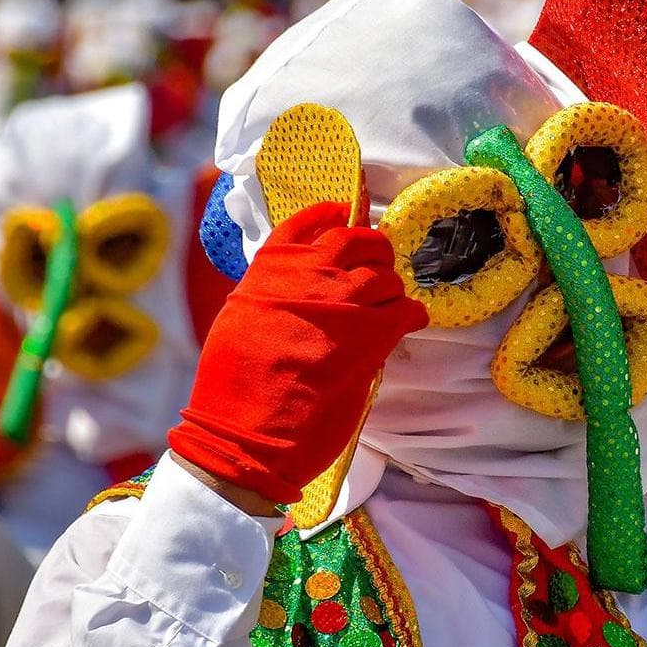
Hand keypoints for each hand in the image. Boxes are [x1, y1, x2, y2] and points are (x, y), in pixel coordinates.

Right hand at [167, 202, 426, 503]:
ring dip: (391, 289)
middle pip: (359, 240)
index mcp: (270, 268)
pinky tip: (409, 322)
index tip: (346, 215)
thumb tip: (301, 284)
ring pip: (387, 276)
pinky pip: (407, 310)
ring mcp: (343, 301)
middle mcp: (308, 274)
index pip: (310, 221)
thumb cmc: (234, 386)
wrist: (244, 432)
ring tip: (386, 307)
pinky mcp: (373, 336)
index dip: (333, 216)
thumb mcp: (241, 318)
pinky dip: (412, 314)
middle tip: (376, 269)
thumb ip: (273, 290)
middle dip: (373, 252)